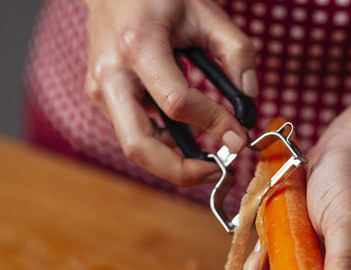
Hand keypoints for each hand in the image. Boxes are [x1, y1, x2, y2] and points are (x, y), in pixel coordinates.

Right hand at [82, 0, 257, 185]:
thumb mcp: (207, 14)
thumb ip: (237, 53)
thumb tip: (250, 100)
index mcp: (137, 45)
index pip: (177, 102)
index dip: (213, 124)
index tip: (239, 137)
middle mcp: (111, 74)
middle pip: (139, 145)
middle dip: (180, 170)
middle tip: (216, 172)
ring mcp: (100, 90)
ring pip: (135, 146)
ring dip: (173, 159)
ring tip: (207, 149)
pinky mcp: (101, 99)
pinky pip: (134, 133)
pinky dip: (163, 142)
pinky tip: (187, 128)